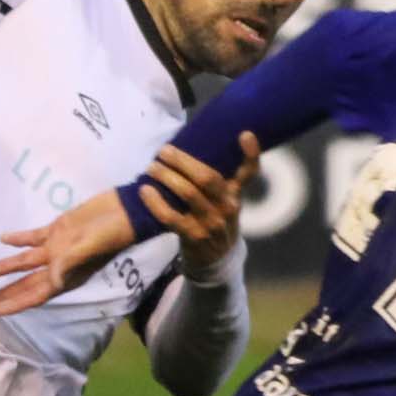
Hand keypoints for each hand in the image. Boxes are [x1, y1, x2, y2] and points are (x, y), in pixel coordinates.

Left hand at [0, 191, 140, 314]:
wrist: (124, 210)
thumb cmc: (111, 233)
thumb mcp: (91, 248)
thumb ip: (70, 262)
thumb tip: (52, 281)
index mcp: (68, 275)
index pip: (37, 294)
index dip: (16, 303)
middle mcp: (59, 265)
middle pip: (28, 282)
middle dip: (8, 292)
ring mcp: (57, 247)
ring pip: (25, 261)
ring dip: (6, 268)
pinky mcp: (57, 229)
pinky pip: (33, 237)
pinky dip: (18, 239)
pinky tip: (3, 239)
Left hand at [142, 134, 262, 277]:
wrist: (215, 261)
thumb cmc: (215, 221)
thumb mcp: (225, 201)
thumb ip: (218, 180)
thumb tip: (194, 146)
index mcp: (235, 194)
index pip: (249, 172)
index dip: (251, 154)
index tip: (245, 134)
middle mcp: (227, 207)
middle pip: (207, 177)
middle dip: (182, 160)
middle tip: (164, 151)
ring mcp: (211, 223)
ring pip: (188, 193)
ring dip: (166, 177)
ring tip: (151, 167)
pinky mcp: (194, 236)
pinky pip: (171, 217)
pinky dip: (156, 202)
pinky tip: (144, 191)